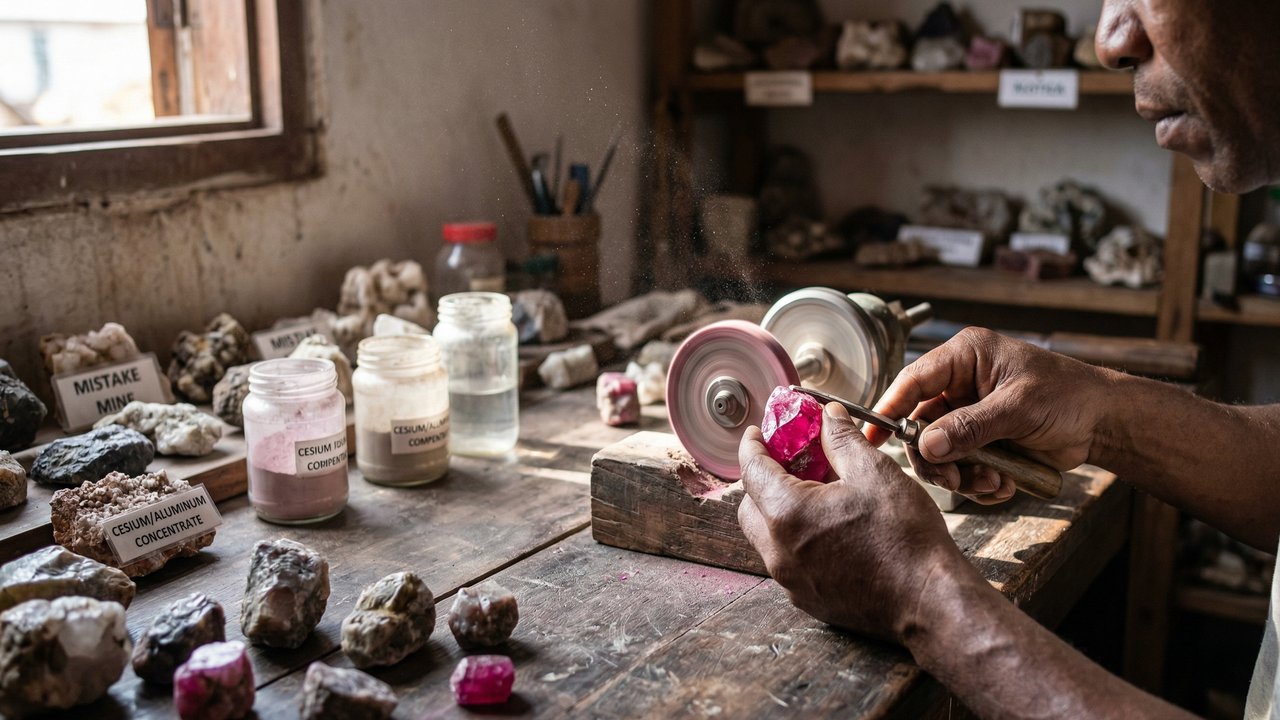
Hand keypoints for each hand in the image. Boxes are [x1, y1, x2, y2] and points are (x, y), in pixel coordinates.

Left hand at [737, 402, 970, 641]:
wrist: (930, 600)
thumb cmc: (905, 538)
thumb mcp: (874, 472)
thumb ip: (842, 440)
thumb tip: (828, 417)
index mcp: (787, 514)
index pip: (751, 471)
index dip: (752, 445)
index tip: (757, 433)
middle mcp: (779, 552)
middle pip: (750, 507)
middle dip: (761, 481)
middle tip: (788, 463)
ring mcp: (791, 581)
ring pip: (766, 538)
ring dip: (778, 512)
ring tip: (813, 494)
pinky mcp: (808, 600)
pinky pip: (787, 562)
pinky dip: (795, 540)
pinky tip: (827, 529)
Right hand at [872, 327, 1113, 503]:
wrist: (1104, 422)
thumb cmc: (1068, 395)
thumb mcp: (1016, 407)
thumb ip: (969, 427)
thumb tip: (926, 446)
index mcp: (964, 357)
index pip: (913, 381)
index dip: (890, 408)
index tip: (872, 437)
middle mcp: (960, 385)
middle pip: (921, 425)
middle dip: (934, 457)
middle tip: (951, 479)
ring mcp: (969, 415)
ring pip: (938, 452)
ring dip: (958, 474)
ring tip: (986, 483)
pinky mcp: (982, 442)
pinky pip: (961, 467)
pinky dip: (977, 482)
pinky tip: (1002, 484)